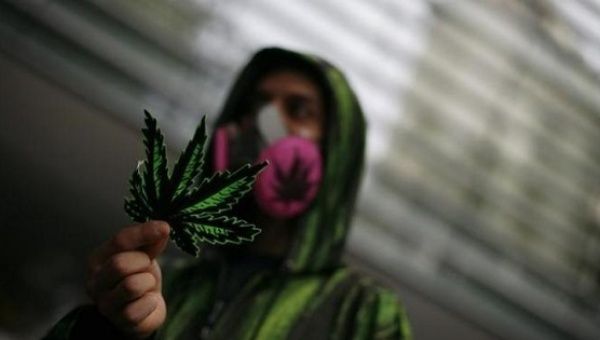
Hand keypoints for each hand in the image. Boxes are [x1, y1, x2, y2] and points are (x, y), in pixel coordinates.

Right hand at [86, 221, 169, 337]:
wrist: (144, 310)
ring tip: (146, 285)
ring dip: (148, 282)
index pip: (119, 241)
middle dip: (142, 263)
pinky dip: (151, 302)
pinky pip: (140, 307)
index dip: (144, 232)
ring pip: (131, 286)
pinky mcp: (119, 320)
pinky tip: (148, 301)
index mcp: (98, 259)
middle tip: (146, 267)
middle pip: (120, 264)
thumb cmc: (139, 277)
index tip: (165, 227)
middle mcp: (95, 281)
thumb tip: (163, 228)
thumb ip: (150, 241)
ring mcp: (105, 303)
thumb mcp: (144, 254)